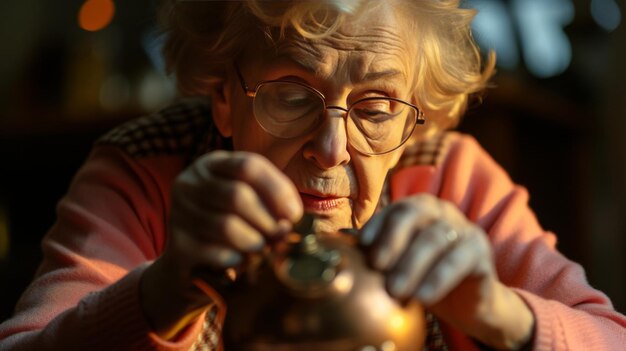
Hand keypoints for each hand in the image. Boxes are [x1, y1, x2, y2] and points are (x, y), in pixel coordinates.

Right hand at [141, 151, 302, 338]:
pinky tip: (239, 262)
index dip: (277, 190)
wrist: (190, 264)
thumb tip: (290, 219)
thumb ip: (272, 202)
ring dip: (253, 242)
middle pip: (237, 195)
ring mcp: (178, 212)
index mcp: (212, 164)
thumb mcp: (251, 203)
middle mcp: (190, 182)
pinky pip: (214, 252)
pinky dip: (236, 260)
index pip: (248, 166)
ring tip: (261, 249)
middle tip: (280, 236)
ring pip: (226, 226)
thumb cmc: (231, 225)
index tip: (294, 214)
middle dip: (267, 220)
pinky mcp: (176, 244)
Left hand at [360, 194, 533, 349]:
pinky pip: (459, 261)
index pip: (396, 208)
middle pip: (415, 215)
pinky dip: (438, 278)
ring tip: (395, 290)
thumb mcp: (399, 264)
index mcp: (421, 208)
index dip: (378, 224)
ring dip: (411, 265)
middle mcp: (443, 212)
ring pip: (435, 238)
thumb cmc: (424, 278)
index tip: (362, 245)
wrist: (467, 303)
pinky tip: (423, 296)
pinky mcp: (481, 252)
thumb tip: (345, 252)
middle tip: (377, 267)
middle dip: (392, 240)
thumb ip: (379, 254)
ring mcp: (464, 229)